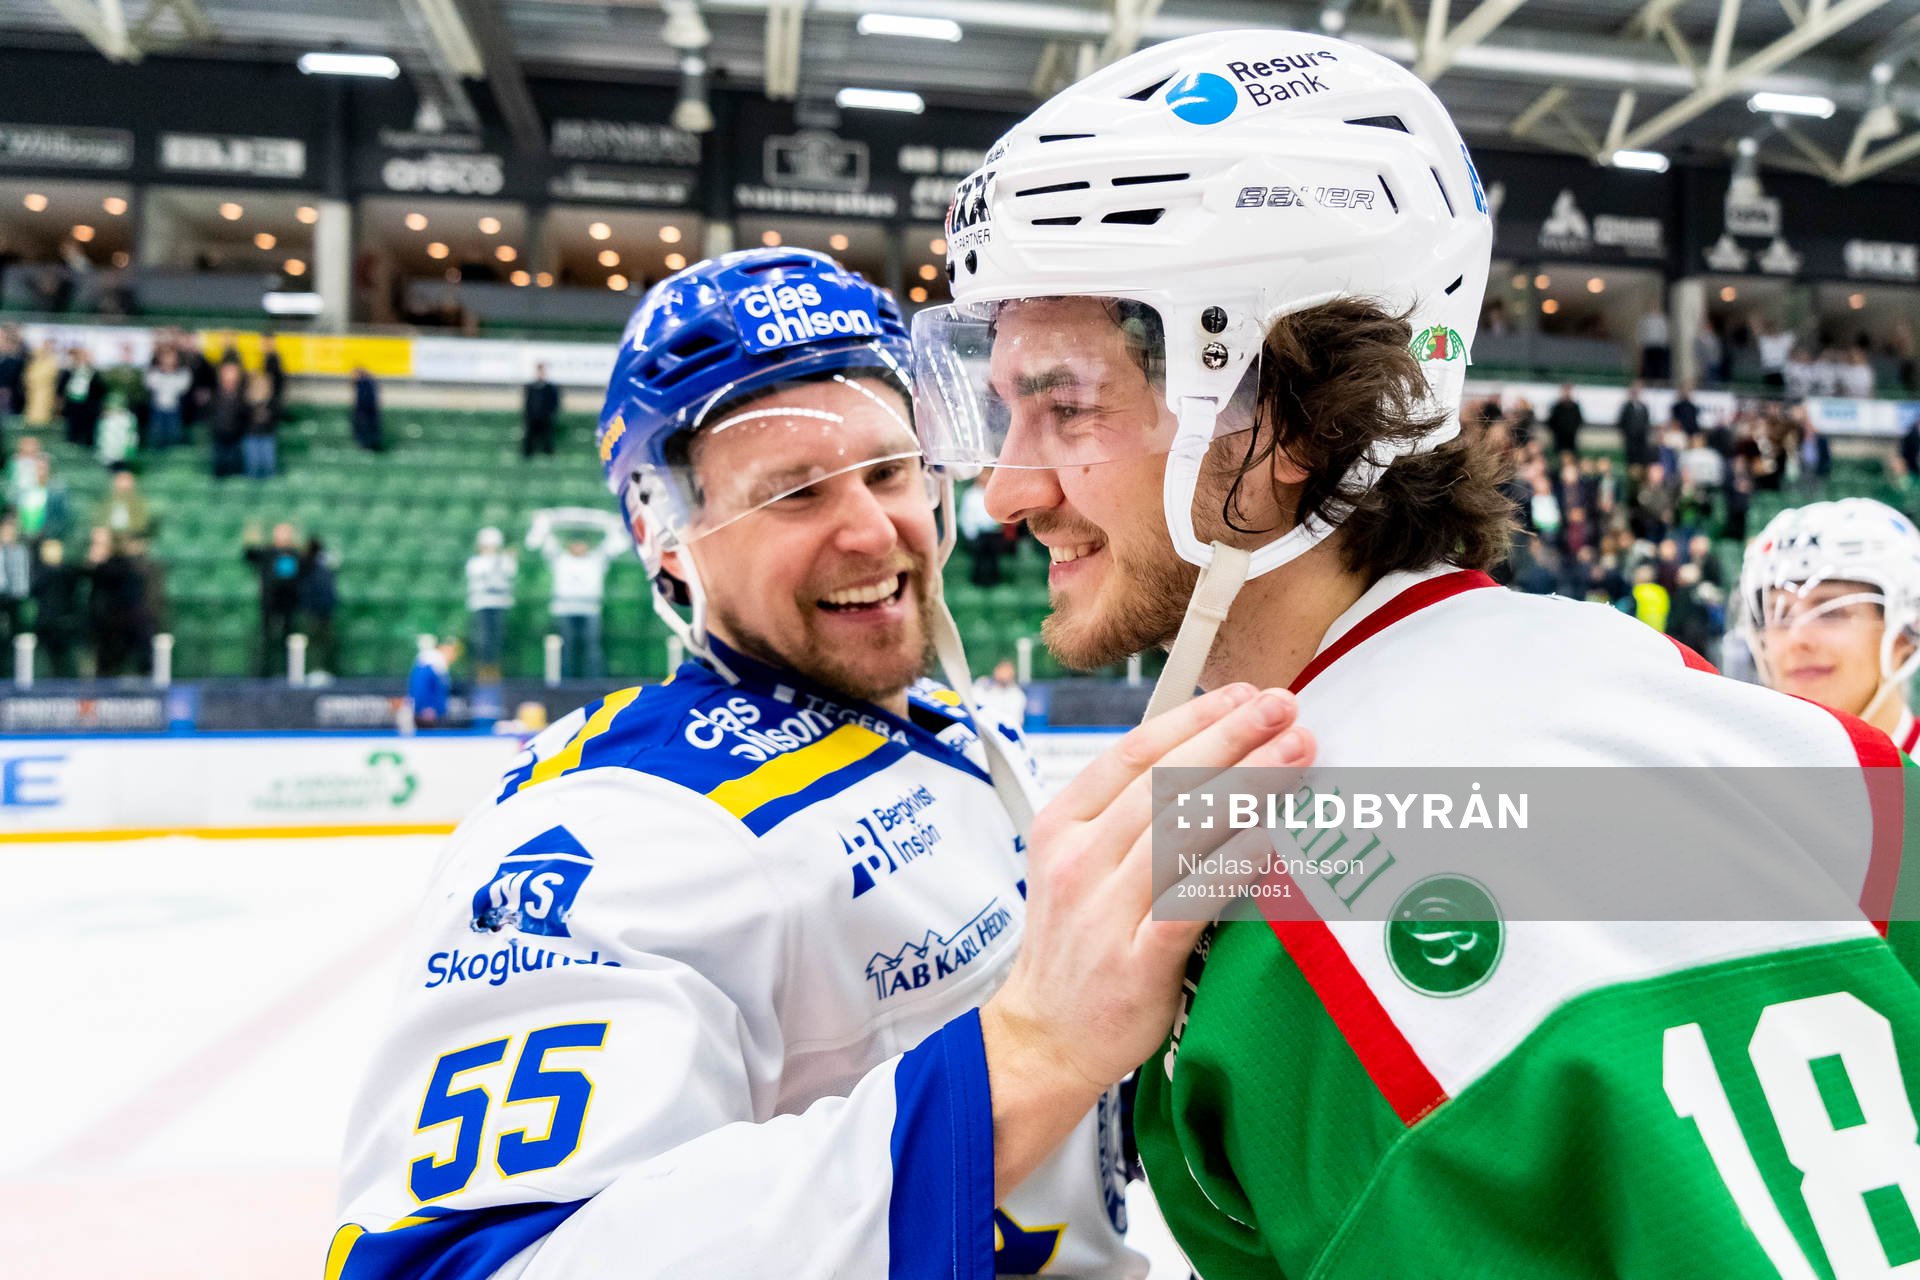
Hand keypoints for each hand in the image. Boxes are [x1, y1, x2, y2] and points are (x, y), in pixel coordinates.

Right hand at [978, 683, 1312, 1193]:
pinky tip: (1273, 833)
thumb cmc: (1076, 948)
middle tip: (1283, 707)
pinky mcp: (1134, 959)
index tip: (1242, 696)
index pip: (1131, 753)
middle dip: (1231, 736)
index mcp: (1062, 825)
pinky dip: (1235, 858)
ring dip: (1246, 783)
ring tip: (1297, 752)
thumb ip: (1126, 818)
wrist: (1044, 1037)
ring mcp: (1103, 909)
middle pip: (1164, 782)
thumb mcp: (1077, 865)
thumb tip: (1205, 764)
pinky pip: (1192, 897)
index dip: (1192, 718)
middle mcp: (1078, 860)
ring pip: (1181, 829)